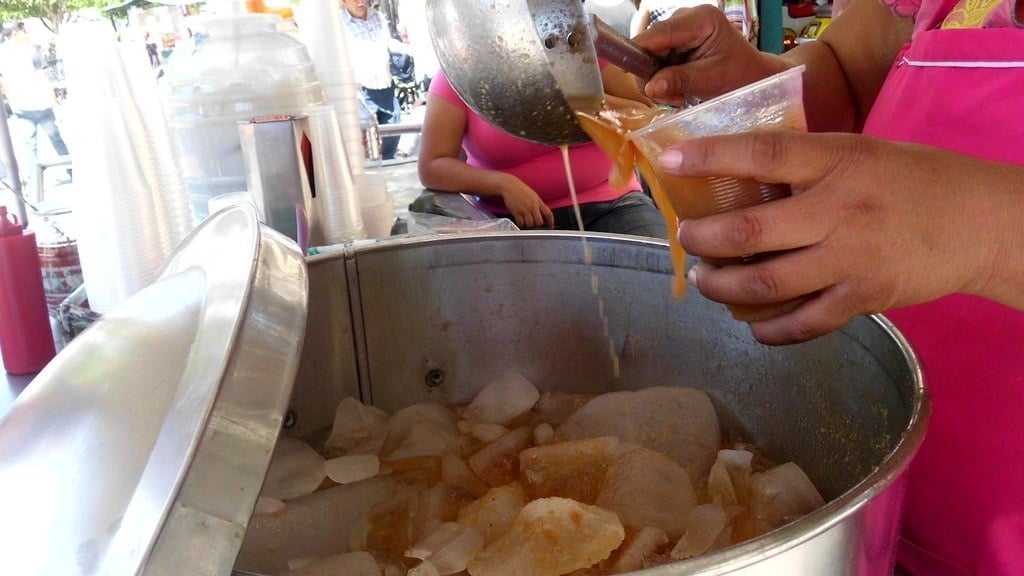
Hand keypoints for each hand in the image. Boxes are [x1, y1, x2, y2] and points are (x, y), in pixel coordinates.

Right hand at [498, 175, 554, 228]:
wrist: (509, 185)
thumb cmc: (520, 189)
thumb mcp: (533, 195)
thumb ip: (537, 204)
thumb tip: (540, 212)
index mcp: (538, 202)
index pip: (548, 214)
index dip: (551, 222)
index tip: (550, 226)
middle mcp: (533, 206)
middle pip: (539, 222)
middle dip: (536, 224)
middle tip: (533, 222)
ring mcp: (525, 209)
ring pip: (530, 224)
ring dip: (527, 224)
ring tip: (524, 220)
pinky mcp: (517, 212)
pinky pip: (521, 223)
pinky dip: (520, 223)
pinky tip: (519, 220)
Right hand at [630, 5, 781, 105]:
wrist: (752, 76)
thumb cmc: (739, 75)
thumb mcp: (711, 79)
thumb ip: (679, 80)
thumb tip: (650, 87)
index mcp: (701, 20)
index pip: (659, 33)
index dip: (638, 51)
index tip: (625, 71)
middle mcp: (686, 18)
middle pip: (650, 45)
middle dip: (653, 74)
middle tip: (669, 98)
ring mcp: (680, 30)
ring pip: (650, 55)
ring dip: (657, 80)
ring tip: (677, 96)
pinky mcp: (675, 42)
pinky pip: (656, 60)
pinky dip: (662, 79)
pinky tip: (677, 89)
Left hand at [659, 130, 1023, 343]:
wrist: (979, 222)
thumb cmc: (911, 179)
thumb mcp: (858, 151)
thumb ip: (806, 163)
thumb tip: (737, 174)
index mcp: (837, 161)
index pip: (763, 154)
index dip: (711, 157)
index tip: (670, 160)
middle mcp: (839, 209)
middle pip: (751, 231)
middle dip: (704, 239)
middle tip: (687, 238)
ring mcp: (851, 258)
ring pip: (767, 282)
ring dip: (724, 286)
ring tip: (706, 281)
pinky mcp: (865, 298)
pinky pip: (805, 322)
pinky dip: (771, 329)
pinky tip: (752, 324)